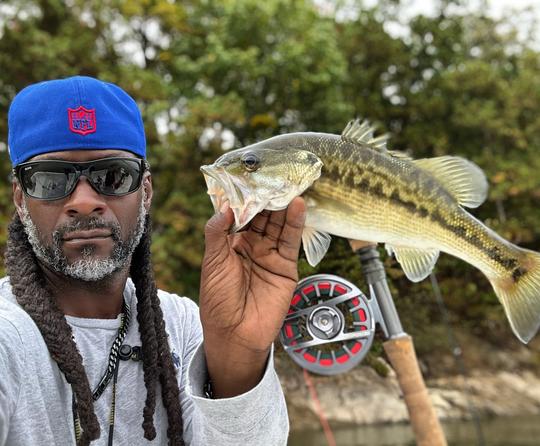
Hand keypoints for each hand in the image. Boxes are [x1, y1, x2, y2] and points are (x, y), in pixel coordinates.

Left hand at [199, 197, 305, 396]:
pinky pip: (291, 241)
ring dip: (284, 206)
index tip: (251, 178)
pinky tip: (298, 206)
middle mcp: (252, 246)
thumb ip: (218, 234)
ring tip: (289, 185)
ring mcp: (270, 255)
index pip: (241, 215)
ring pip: (279, 225)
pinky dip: (296, 223)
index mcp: (231, 244)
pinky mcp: (286, 266)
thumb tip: (226, 207)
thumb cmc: (218, 300)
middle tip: (276, 176)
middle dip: (268, 198)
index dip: (246, 198)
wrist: (236, 334)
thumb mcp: (212, 263)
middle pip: (263, 217)